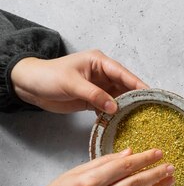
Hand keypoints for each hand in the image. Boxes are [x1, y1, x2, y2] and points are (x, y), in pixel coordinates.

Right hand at [8, 150, 174, 185]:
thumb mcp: (75, 172)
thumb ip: (103, 163)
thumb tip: (129, 153)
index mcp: (89, 182)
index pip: (124, 167)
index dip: (143, 159)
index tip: (158, 153)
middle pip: (135, 184)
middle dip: (156, 174)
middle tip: (170, 166)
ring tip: (169, 180)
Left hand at [10, 50, 147, 113]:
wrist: (29, 86)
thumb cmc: (48, 77)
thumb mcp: (72, 84)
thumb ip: (94, 95)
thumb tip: (115, 107)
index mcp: (99, 62)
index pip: (123, 73)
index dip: (138, 84)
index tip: (151, 95)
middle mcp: (102, 74)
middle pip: (125, 86)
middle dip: (135, 98)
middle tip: (149, 111)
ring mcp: (99, 87)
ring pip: (119, 98)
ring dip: (126, 108)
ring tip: (139, 119)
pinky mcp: (94, 99)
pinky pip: (109, 107)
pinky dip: (115, 114)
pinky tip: (122, 122)